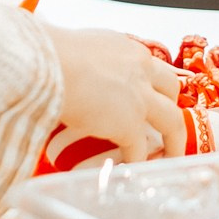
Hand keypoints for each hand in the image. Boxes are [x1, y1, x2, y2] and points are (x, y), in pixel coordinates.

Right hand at [43, 24, 185, 160]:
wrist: (45, 65)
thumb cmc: (47, 54)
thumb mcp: (76, 47)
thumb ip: (84, 62)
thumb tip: (67, 72)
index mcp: (126, 49)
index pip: (149, 65)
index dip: (151, 82)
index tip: (147, 93)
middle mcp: (140, 69)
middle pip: (171, 88)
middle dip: (170, 105)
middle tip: (164, 122)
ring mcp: (139, 97)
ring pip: (172, 121)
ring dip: (173, 141)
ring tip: (170, 156)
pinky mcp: (129, 123)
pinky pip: (139, 149)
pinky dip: (137, 162)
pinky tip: (131, 170)